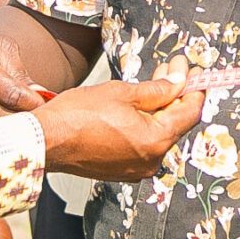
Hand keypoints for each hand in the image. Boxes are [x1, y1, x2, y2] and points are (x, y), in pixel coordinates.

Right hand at [0, 20, 51, 123]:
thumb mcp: (2, 47)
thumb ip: (21, 73)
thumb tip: (42, 98)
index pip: (12, 95)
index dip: (34, 104)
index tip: (48, 106)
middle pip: (1, 116)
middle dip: (25, 122)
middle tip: (42, 123)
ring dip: (10, 134)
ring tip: (26, 129)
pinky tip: (6, 133)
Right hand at [36, 79, 203, 179]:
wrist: (45, 141)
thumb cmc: (77, 116)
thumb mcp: (122, 92)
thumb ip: (157, 89)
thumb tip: (179, 83)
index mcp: (156, 141)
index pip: (189, 113)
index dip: (194, 88)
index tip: (192, 70)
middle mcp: (151, 161)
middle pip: (175, 123)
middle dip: (176, 94)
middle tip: (174, 69)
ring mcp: (136, 168)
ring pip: (159, 133)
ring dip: (160, 107)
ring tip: (157, 80)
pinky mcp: (121, 169)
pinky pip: (143, 144)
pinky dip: (146, 124)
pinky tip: (140, 104)